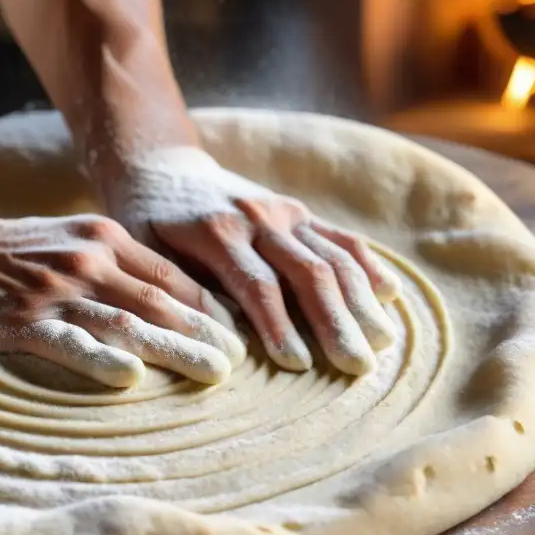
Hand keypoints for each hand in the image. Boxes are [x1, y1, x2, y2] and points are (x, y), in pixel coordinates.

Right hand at [0, 211, 245, 387]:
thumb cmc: (4, 253)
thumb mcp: (67, 241)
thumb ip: (113, 263)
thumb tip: (162, 298)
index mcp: (104, 239)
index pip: (173, 276)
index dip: (210, 308)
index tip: (239, 335)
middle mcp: (88, 260)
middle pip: (161, 300)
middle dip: (206, 332)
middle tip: (243, 361)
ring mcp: (55, 290)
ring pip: (127, 322)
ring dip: (174, 348)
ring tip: (211, 373)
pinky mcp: (21, 320)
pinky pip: (69, 342)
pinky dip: (102, 359)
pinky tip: (131, 378)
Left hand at [98, 147, 401, 374]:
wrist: (160, 167)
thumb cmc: (147, 224)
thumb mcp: (145, 253)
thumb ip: (178, 290)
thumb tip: (213, 340)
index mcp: (217, 232)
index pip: (257, 285)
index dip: (279, 326)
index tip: (298, 365)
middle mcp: (258, 218)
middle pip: (308, 273)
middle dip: (335, 322)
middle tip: (357, 367)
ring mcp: (283, 211)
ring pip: (333, 256)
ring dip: (361, 301)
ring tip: (382, 343)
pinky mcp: (298, 211)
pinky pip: (341, 237)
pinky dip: (368, 265)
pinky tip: (389, 295)